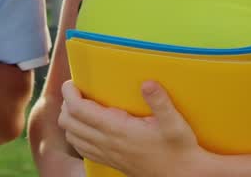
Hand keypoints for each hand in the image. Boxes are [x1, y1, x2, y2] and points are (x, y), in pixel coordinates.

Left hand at [57, 81, 211, 176]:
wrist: (185, 175)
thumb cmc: (180, 148)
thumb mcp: (174, 123)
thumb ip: (160, 102)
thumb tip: (147, 83)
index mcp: (118, 130)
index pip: (79, 111)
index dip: (70, 94)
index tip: (70, 82)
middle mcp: (108, 144)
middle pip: (70, 124)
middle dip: (65, 105)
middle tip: (74, 91)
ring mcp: (107, 155)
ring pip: (73, 138)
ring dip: (69, 121)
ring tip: (77, 106)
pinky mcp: (111, 162)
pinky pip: (82, 150)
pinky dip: (76, 136)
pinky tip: (86, 128)